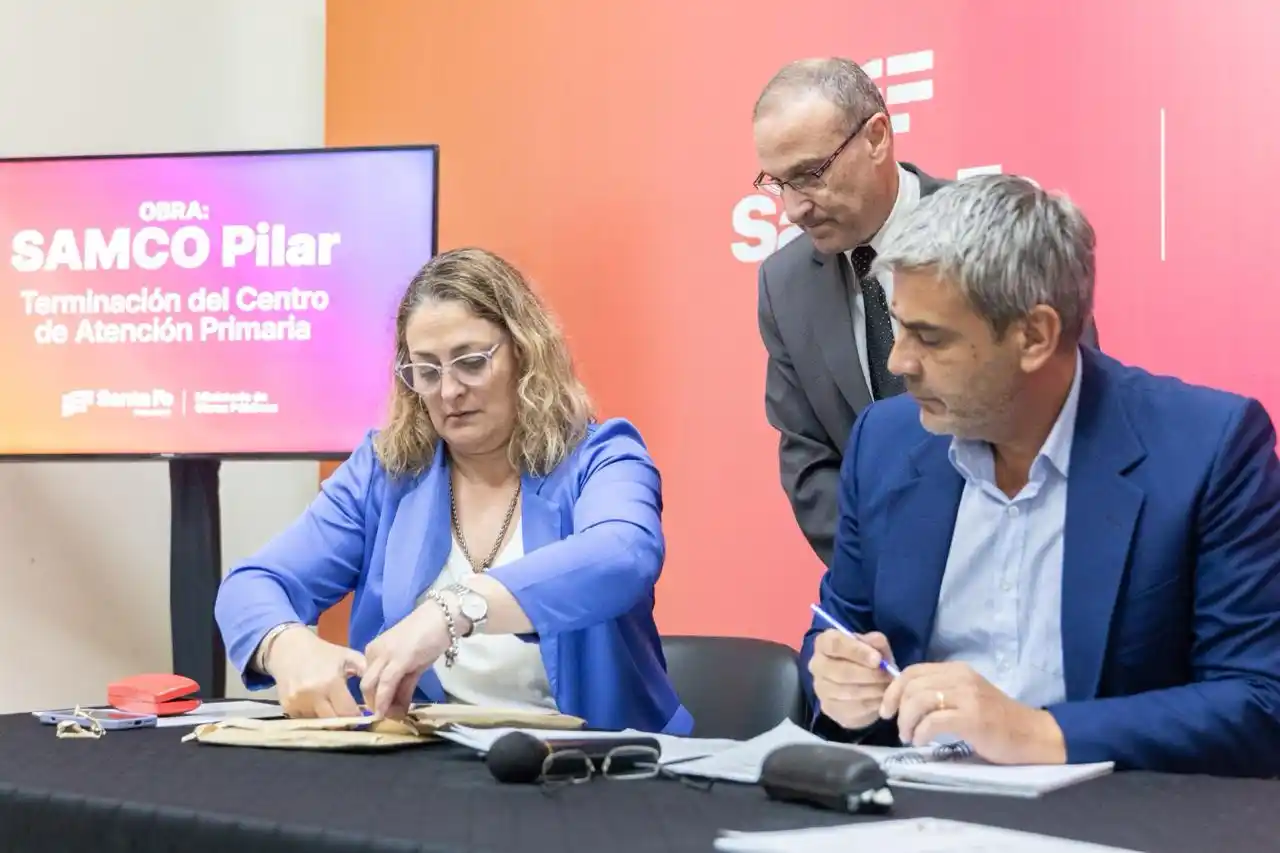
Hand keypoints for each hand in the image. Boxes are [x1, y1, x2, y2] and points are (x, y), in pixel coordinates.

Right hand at [266, 628, 365, 717]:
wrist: (290, 648)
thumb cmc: (324, 653)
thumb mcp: (349, 657)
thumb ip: (366, 671)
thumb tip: (382, 689)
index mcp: (331, 682)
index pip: (348, 712)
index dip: (358, 717)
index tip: (363, 715)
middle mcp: (313, 695)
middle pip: (333, 722)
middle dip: (344, 722)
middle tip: (350, 717)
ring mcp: (298, 702)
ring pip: (319, 723)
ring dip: (328, 719)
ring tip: (333, 708)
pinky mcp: (287, 707)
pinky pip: (305, 720)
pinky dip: (313, 716)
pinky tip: (317, 705)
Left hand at [360, 602, 452, 719]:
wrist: (443, 617)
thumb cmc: (429, 637)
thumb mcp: (413, 664)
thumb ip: (404, 684)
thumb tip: (399, 707)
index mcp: (375, 651)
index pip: (369, 679)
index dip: (374, 699)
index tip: (382, 713)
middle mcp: (374, 652)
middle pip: (366, 685)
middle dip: (374, 704)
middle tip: (387, 718)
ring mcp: (384, 654)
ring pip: (371, 686)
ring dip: (379, 706)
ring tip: (390, 718)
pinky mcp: (398, 659)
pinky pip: (386, 684)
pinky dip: (385, 701)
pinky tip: (387, 713)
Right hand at [808, 629, 895, 729]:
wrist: (860, 684)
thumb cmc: (866, 659)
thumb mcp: (873, 646)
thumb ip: (876, 642)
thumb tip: (877, 646)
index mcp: (824, 643)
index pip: (835, 644)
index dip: (857, 651)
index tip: (877, 659)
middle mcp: (817, 665)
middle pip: (841, 671)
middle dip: (870, 675)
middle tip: (888, 676)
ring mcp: (820, 689)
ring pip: (848, 692)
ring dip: (873, 690)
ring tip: (887, 687)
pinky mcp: (829, 708)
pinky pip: (853, 708)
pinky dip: (872, 704)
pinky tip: (881, 699)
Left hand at [879, 662, 1066, 764]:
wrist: (1032, 735)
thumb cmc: (996, 720)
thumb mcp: (966, 696)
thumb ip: (940, 692)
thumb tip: (904, 699)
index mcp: (957, 670)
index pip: (912, 671)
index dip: (893, 689)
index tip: (887, 709)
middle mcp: (961, 678)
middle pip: (912, 685)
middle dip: (897, 708)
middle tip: (899, 728)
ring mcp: (968, 697)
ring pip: (920, 700)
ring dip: (907, 721)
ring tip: (909, 737)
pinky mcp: (973, 718)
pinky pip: (934, 721)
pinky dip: (921, 732)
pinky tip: (922, 741)